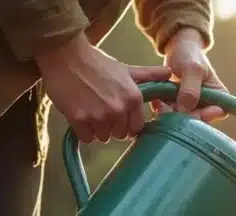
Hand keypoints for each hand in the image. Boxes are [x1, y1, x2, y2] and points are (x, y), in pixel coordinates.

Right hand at [35, 32, 172, 142]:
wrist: (65, 56)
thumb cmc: (96, 62)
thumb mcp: (126, 69)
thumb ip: (149, 75)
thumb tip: (170, 73)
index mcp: (133, 98)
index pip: (136, 128)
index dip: (127, 123)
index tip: (118, 115)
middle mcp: (119, 109)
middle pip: (120, 135)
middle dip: (112, 126)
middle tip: (101, 109)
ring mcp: (98, 116)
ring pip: (103, 138)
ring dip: (96, 129)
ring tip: (90, 109)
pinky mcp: (79, 120)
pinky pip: (86, 138)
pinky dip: (82, 130)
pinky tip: (79, 114)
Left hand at [153, 27, 227, 122]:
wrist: (176, 49)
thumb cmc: (190, 55)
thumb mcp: (192, 68)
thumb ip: (190, 89)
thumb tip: (184, 111)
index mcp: (219, 96)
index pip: (218, 112)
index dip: (207, 116)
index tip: (193, 113)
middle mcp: (208, 105)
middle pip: (199, 120)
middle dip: (183, 117)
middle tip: (168, 109)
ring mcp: (193, 108)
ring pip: (183, 120)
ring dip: (170, 115)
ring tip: (159, 104)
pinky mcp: (178, 108)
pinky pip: (171, 115)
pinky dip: (163, 110)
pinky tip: (156, 102)